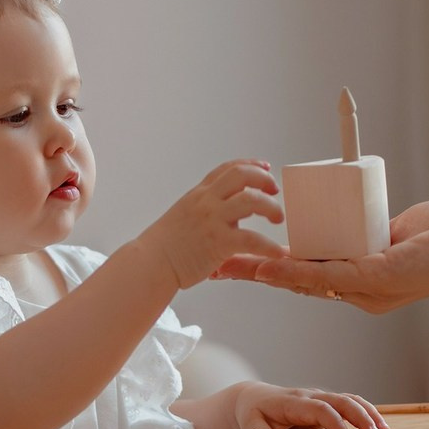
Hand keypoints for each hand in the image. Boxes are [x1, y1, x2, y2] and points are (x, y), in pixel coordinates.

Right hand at [137, 160, 286, 288]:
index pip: (228, 168)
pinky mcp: (218, 242)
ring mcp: (213, 220)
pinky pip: (252, 239)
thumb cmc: (166, 247)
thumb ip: (205, 210)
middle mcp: (206, 202)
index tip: (265, 168)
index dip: (250, 165)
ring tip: (277, 218)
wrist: (151, 263)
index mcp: (199, 194)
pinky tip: (277, 253)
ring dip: (271, 207)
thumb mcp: (184, 216)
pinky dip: (269, 246)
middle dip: (264, 180)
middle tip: (274, 192)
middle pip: (242, 175)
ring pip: (251, 200)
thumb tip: (226, 217)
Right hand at [216, 196, 428, 312]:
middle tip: (218, 266)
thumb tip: (362, 223)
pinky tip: (269, 268)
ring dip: (265, 274)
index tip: (241, 262)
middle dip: (255, 274)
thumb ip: (378, 232)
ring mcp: (369, 291)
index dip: (273, 272)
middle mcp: (363, 295)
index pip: (309, 278)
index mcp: (365, 284)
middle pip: (297, 284)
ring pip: (305, 282)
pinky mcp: (379, 280)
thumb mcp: (402, 230)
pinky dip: (295, 272)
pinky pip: (328, 276)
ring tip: (229, 265)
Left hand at [231, 382, 387, 428]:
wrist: (254, 399)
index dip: (335, 422)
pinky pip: (350, 404)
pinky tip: (379, 427)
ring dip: (368, 413)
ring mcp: (319, 398)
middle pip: (341, 401)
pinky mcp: (325, 404)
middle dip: (360, 416)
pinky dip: (365, 412)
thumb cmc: (252, 414)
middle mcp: (310, 396)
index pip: (319, 409)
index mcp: (293, 402)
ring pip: (349, 400)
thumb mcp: (249, 423)